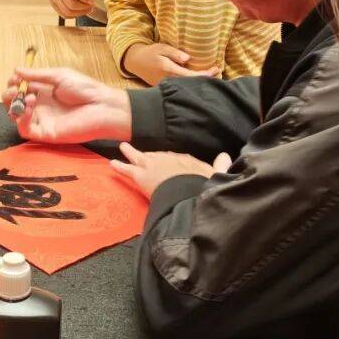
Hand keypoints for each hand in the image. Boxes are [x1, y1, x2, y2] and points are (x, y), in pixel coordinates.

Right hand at [3, 66, 131, 143]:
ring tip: (26, 96)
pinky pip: (25, 130)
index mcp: (43, 92)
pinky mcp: (46, 133)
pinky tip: (29, 107)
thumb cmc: (85, 89)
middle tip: (14, 88)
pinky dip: (21, 119)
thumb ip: (37, 75)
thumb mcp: (59, 75)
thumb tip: (16, 69)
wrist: (102, 106)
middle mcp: (40, 107)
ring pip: (16, 117)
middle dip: (9, 94)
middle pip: (14, 103)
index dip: (14, 83)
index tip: (15, 77)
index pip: (20, 88)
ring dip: (14, 105)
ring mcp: (42, 121)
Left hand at [110, 143, 231, 198]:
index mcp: (186, 160)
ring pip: (140, 157)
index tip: (171, 163)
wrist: (186, 190)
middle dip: (150, 155)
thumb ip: (221, 166)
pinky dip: (119, 166)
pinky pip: (127, 170)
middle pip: (158, 155)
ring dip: (131, 153)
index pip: (178, 158)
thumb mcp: (215, 175)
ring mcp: (153, 165)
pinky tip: (112, 163)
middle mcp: (168, 158)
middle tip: (143, 154)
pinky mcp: (141, 176)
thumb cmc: (201, 185)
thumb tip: (226, 155)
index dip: (173, 161)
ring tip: (123, 148)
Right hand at [123, 42, 218, 85]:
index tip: (215, 69)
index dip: (205, 74)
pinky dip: (192, 85)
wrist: (136, 62)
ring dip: (199, 84)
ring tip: (212, 78)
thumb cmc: (151, 53)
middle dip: (205, 80)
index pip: (191, 76)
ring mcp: (166, 87)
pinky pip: (181, 89)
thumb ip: (175, 53)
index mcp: (168, 70)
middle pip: (191, 85)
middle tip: (218, 73)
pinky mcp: (165, 90)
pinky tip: (199, 82)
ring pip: (186, 88)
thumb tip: (188, 59)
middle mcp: (168, 81)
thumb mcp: (162, 48)